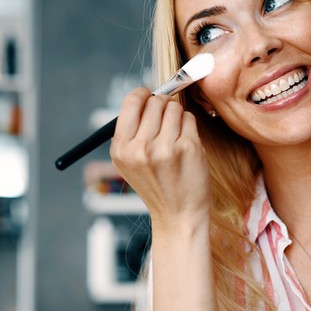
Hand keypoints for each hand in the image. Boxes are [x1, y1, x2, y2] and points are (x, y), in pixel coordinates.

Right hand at [109, 88, 210, 229]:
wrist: (178, 216)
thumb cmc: (157, 184)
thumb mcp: (129, 162)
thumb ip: (132, 130)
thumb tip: (146, 95)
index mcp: (121, 149)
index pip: (131, 101)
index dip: (144, 94)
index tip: (151, 98)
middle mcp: (140, 148)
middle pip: (155, 101)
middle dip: (162, 106)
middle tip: (166, 123)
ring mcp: (164, 148)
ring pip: (174, 108)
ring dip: (177, 116)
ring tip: (175, 137)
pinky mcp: (188, 148)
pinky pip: (189, 118)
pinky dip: (189, 126)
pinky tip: (186, 144)